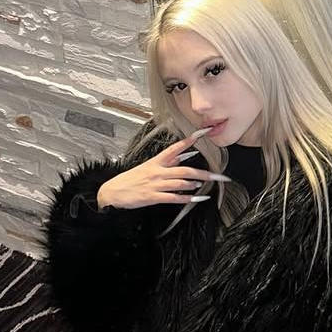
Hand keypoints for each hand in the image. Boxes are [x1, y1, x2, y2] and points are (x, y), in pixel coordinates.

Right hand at [98, 131, 229, 209]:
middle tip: (219, 176)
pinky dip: (186, 198)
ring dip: (194, 184)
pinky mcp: (152, 197)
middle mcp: (158, 171)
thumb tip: (184, 155)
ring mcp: (155, 184)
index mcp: (157, 161)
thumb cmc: (131, 180)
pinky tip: (196, 199)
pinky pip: (173, 197)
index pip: (176, 147)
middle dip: (204, 173)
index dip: (190, 140)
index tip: (204, 132)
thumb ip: (167, 162)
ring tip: (205, 185)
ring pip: (180, 182)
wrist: (113, 192)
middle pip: (184, 169)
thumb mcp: (148, 167)